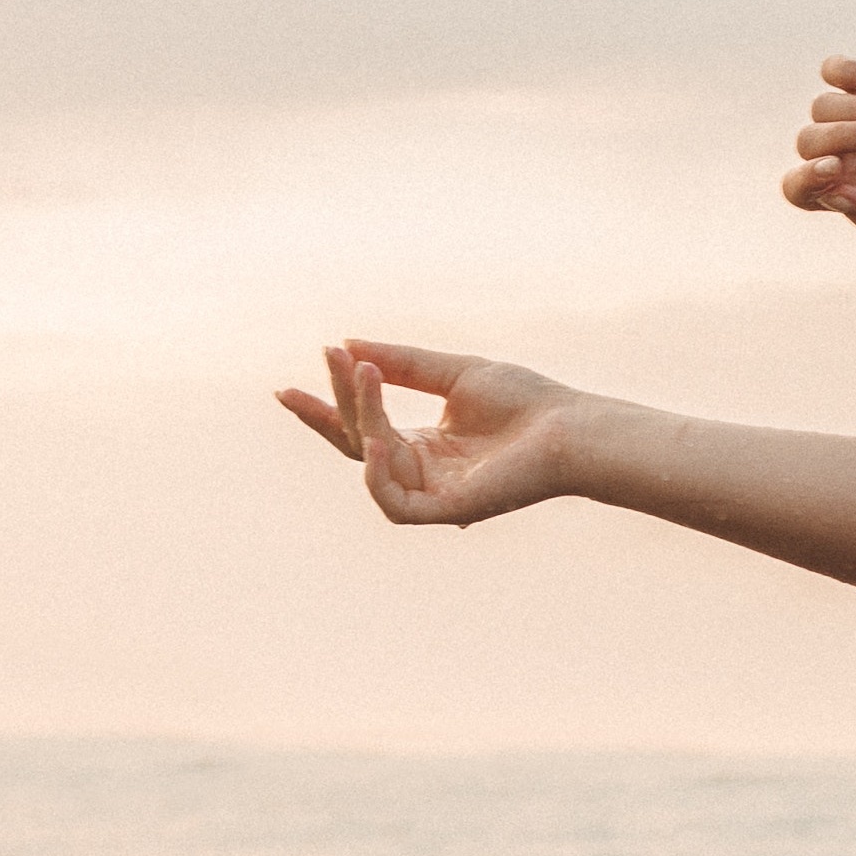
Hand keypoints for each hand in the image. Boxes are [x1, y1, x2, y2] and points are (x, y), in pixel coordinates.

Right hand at [276, 341, 582, 525]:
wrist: (570, 428)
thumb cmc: (526, 402)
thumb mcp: (453, 373)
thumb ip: (402, 363)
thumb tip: (348, 344)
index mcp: (423, 445)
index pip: (360, 429)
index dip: (326, 408)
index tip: (286, 388)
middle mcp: (422, 472)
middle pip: (357, 442)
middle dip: (333, 405)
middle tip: (324, 362)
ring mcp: (432, 494)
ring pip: (371, 460)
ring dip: (361, 417)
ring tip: (364, 374)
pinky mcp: (447, 511)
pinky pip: (394, 503)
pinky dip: (376, 474)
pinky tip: (374, 438)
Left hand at [780, 55, 855, 229]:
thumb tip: (828, 197)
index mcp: (849, 188)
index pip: (799, 188)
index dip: (805, 178)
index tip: (835, 167)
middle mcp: (842, 150)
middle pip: (808, 143)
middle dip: (841, 137)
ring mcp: (850, 111)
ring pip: (820, 107)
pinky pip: (831, 69)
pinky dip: (847, 72)